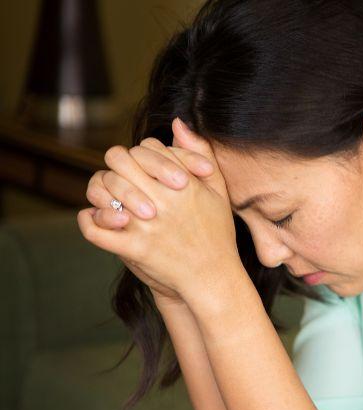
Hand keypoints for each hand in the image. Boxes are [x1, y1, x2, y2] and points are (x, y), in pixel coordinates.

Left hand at [77, 117, 239, 303]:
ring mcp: (145, 226)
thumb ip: (200, 153)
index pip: (146, 149)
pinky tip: (94, 216)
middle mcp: (162, 201)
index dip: (142, 153)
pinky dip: (89, 220)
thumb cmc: (217, 232)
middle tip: (122, 174)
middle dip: (117, 164)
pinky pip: (96, 230)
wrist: (213, 277)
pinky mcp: (133, 249)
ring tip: (110, 196)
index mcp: (182, 184)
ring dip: (102, 189)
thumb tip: (177, 123)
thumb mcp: (218, 190)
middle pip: (119, 162)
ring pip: (104, 191)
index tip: (146, 165)